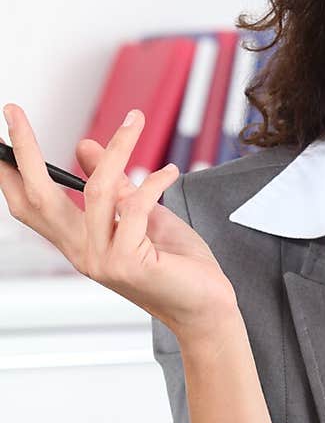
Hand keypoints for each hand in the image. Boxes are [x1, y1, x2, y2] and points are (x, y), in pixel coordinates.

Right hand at [0, 104, 238, 338]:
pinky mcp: (128, 262)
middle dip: (24, 150)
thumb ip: (113, 184)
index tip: (4, 130)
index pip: (29, 205)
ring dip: (118, 148)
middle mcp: (82, 254)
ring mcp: (101, 260)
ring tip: (136, 122)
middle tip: (14, 114)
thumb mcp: (141, 215)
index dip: (10, 170)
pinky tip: (169, 173)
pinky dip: (154, 182)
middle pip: (38, 196)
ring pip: (97, 190)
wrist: (206, 308)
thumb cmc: (178, 265)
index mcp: (78, 243)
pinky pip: (136, 205)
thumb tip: (83, 147)